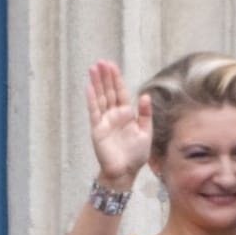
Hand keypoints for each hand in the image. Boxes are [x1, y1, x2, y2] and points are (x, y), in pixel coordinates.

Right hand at [86, 61, 151, 187]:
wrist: (125, 172)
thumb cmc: (136, 155)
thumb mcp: (146, 132)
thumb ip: (145, 114)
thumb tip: (144, 95)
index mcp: (126, 114)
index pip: (120, 92)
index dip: (116, 79)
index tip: (111, 65)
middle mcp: (114, 115)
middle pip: (109, 91)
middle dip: (105, 77)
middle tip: (100, 62)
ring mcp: (105, 121)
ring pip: (100, 98)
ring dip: (96, 84)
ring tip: (92, 69)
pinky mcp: (97, 130)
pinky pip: (94, 112)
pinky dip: (92, 100)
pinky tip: (89, 88)